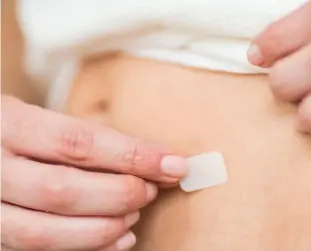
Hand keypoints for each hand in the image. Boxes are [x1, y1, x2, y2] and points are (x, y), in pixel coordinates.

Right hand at [1, 96, 187, 250]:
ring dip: (104, 227)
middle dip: (120, 194)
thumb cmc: (21, 133)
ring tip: (135, 214)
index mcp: (7, 125)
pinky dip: (87, 248)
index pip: (77, 142)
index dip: (131, 156)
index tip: (173, 163)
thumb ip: (89, 140)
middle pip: (62, 191)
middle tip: (152, 189)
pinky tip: (117, 238)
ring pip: (45, 233)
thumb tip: (154, 160)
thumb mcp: (45, 120)